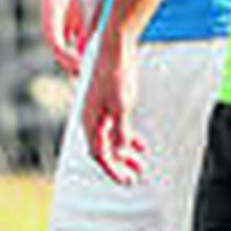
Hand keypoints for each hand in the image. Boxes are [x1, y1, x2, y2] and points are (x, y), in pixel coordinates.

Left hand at [35, 0, 91, 76]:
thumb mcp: (78, 21)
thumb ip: (83, 35)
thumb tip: (90, 49)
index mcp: (61, 38)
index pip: (71, 59)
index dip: (81, 70)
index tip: (91, 81)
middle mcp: (54, 40)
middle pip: (65, 63)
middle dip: (77, 74)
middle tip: (89, 88)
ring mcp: (50, 35)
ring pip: (61, 58)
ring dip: (72, 68)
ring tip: (85, 78)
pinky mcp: (50, 29)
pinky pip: (58, 47)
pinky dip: (67, 56)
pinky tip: (77, 63)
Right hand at [81, 31, 145, 183]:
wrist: (116, 49)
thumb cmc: (116, 75)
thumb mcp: (122, 106)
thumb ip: (121, 131)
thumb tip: (121, 152)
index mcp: (90, 120)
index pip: (99, 153)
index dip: (113, 169)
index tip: (126, 181)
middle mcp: (92, 117)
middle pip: (104, 149)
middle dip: (119, 165)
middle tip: (134, 178)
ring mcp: (100, 110)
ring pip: (111, 139)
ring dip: (125, 153)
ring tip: (140, 165)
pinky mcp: (109, 103)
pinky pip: (116, 127)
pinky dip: (128, 138)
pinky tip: (141, 146)